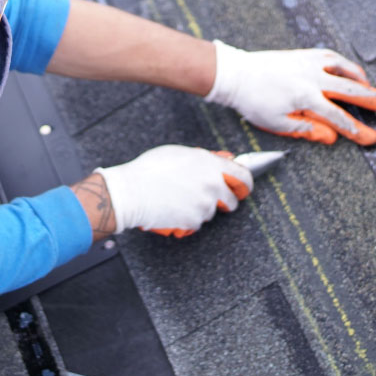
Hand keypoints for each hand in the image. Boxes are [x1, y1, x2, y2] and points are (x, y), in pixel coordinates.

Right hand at [94, 145, 252, 237]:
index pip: (243, 176)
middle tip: (211, 199)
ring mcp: (205, 204)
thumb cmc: (148, 171)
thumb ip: (202, 159)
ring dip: (201, 208)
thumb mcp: (178, 153)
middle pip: (232, 200)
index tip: (241, 188)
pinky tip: (174, 209)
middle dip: (224, 201)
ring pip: (211, 211)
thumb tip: (215, 162)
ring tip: (180, 200)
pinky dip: (188, 219)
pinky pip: (197, 222)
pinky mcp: (194, 221)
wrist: (132, 193)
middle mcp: (212, 184)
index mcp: (210, 164)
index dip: (244, 184)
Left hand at [205, 40, 375, 144]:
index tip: (371, 139)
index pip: (338, 118)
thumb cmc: (253, 101)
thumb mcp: (277, 123)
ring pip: (345, 68)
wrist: (236, 74)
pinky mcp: (304, 54)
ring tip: (372, 89)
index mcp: (305, 98)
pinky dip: (345, 65)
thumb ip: (306, 129)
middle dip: (373, 100)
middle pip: (351, 90)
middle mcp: (311, 77)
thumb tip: (332, 136)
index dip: (356, 130)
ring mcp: (309, 62)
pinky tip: (350, 73)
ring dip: (361, 80)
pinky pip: (332, 58)